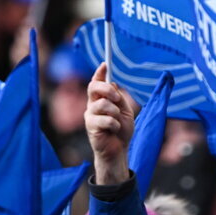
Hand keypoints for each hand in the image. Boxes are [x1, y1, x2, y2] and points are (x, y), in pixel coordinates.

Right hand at [85, 63, 138, 184]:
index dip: (99, 73)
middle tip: (117, 97)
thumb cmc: (121, 130)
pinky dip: (115, 125)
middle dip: (107, 89)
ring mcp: (90, 116)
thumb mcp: (124, 110)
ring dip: (115, 112)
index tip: (105, 64)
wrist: (119, 150)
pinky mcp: (91, 128)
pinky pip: (106, 120)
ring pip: (102, 104)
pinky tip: (114, 130)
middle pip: (93, 88)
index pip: (96, 83)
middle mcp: (92, 106)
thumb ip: (118, 98)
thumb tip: (111, 83)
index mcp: (100, 100)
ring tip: (117, 121)